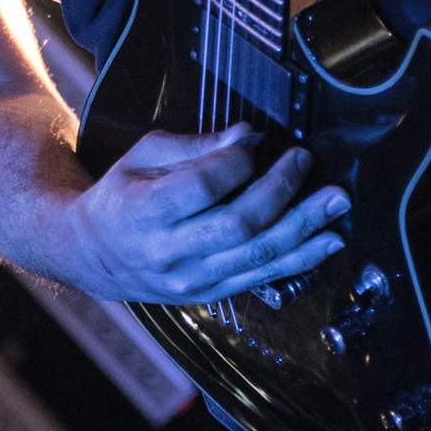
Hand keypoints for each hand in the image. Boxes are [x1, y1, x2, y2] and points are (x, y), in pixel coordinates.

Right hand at [64, 126, 349, 303]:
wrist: (95, 254)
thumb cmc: (121, 196)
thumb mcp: (143, 157)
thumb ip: (196, 147)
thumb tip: (249, 136)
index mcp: (146, 210)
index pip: (204, 185)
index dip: (237, 162)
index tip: (254, 144)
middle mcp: (171, 251)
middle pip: (240, 223)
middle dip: (282, 190)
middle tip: (308, 162)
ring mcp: (193, 279)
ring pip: (259, 255)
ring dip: (305, 229)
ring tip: (336, 205)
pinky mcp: (210, 293)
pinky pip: (262, 278)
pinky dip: (300, 260)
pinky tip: (325, 242)